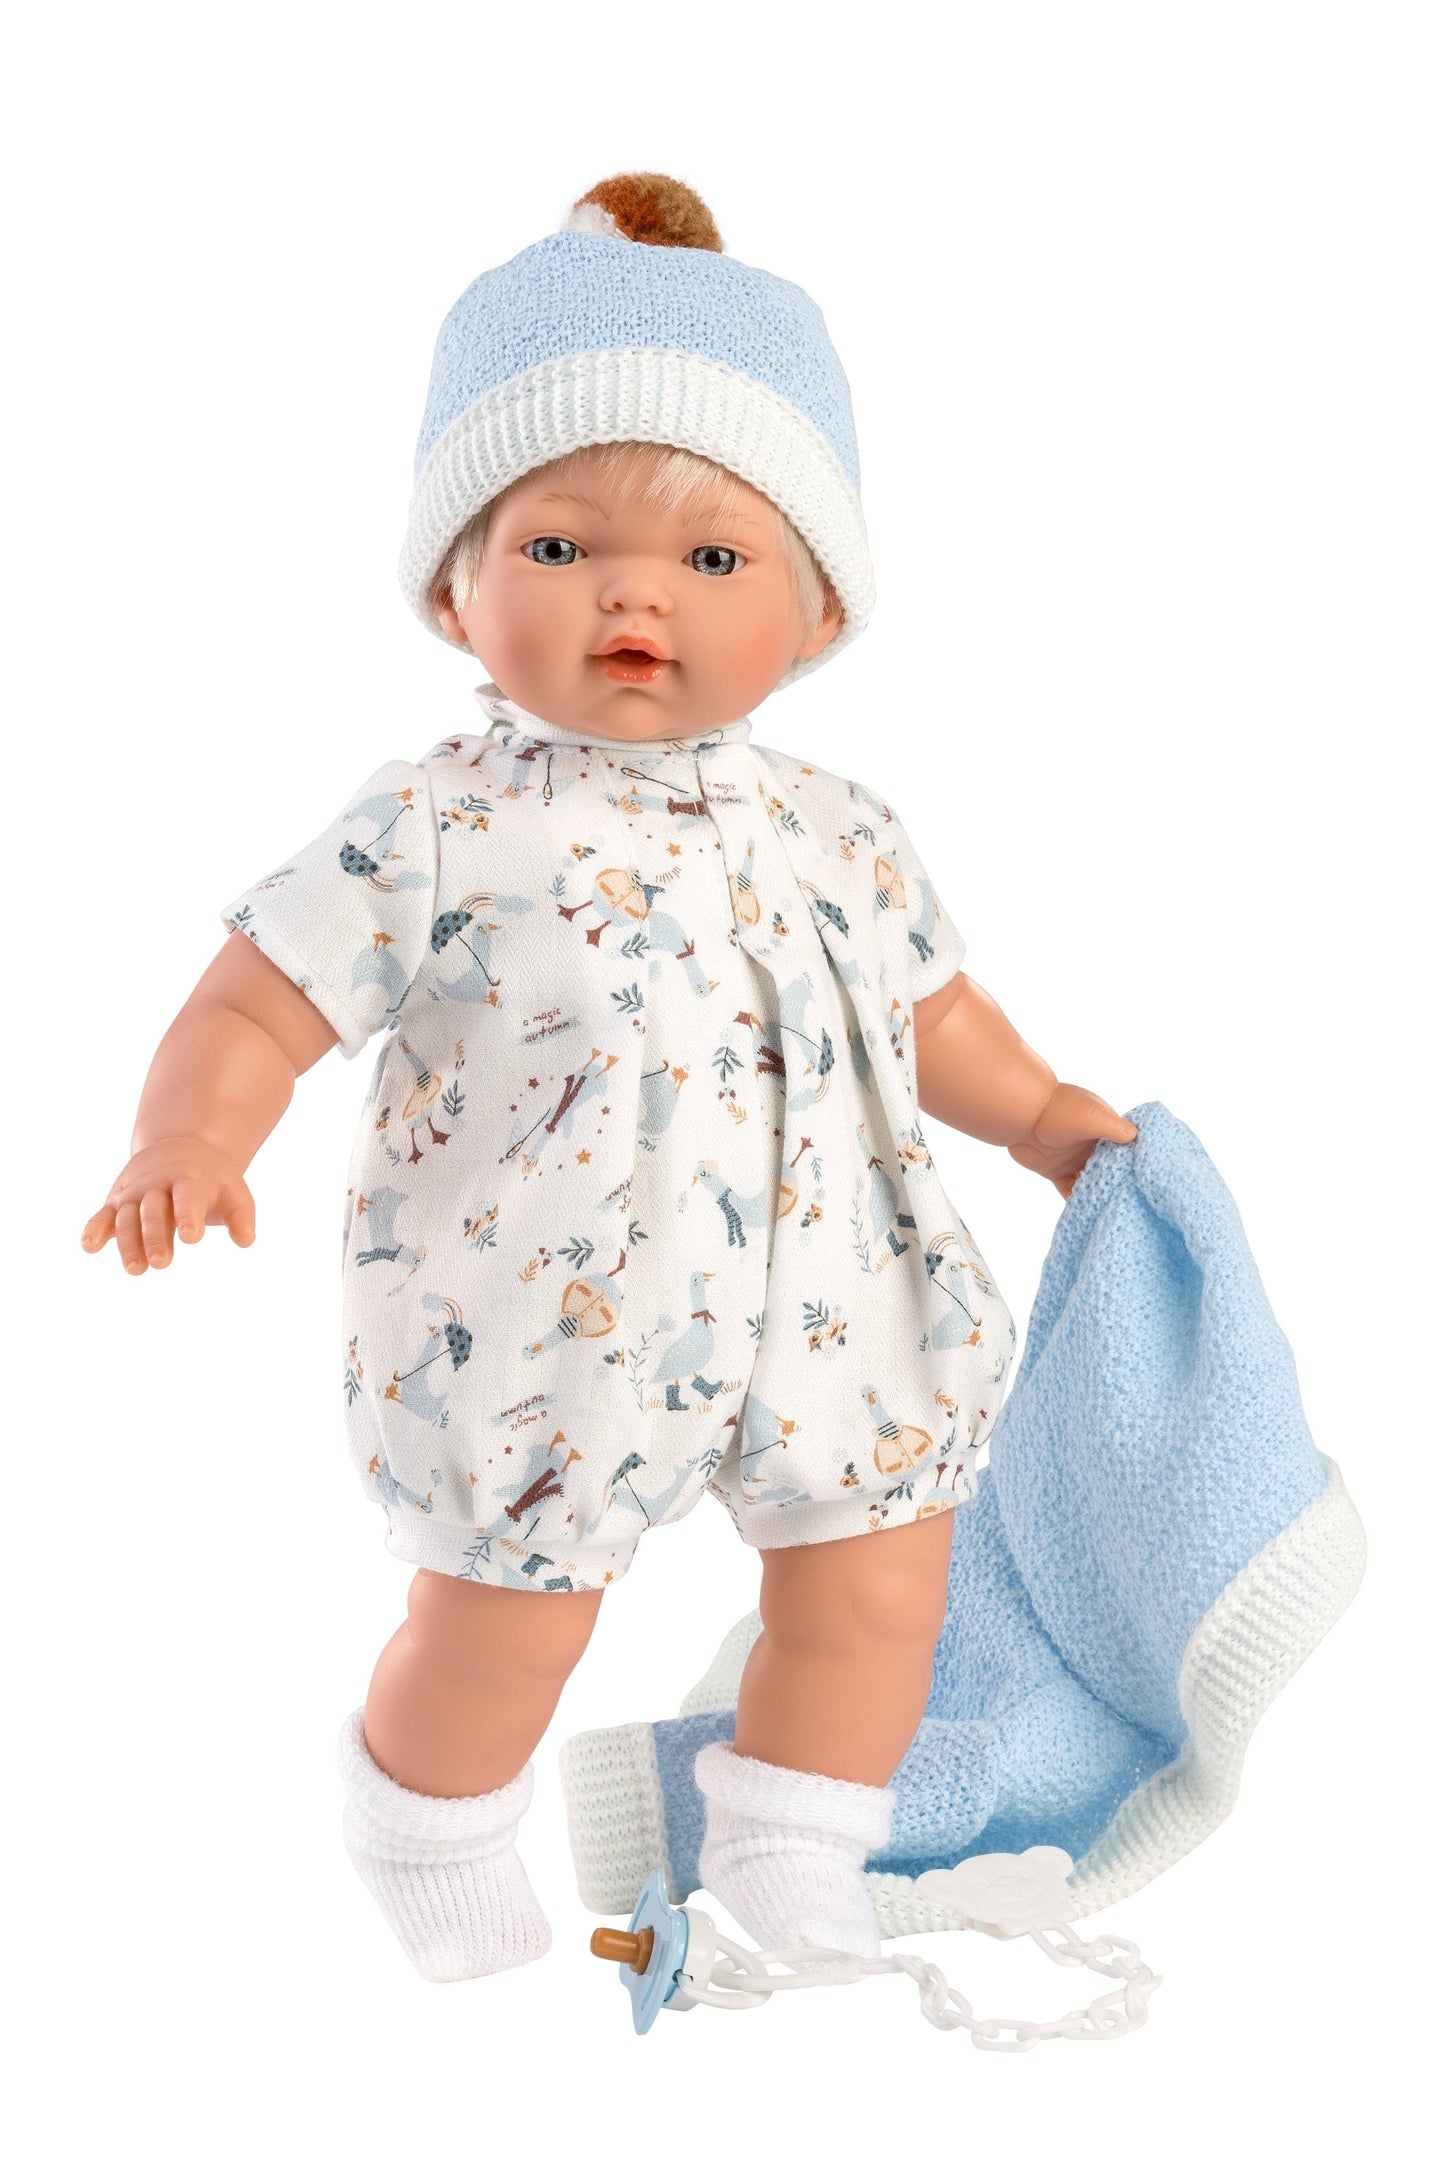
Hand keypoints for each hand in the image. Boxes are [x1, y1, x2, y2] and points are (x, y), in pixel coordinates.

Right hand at [81, 1137, 255, 1273]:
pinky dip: (95, 1229)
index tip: (192, 1237)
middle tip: (163, 1262)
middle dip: (156, 1236)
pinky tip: (89, 1246)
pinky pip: (103, 1216)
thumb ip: (241, 1215)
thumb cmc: (211, 1179)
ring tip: (135, 1268)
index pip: (187, 1197)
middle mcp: (158, 1185)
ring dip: (128, 1243)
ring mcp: (135, 1194)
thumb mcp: (233, 1190)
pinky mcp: (117, 1202)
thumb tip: (246, 1240)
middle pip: (154, 1212)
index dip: (188, 1215)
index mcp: (189, 1179)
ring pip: (128, 1218)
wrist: (179, 1147)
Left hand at [1008, 1085, 1136, 1199]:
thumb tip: (1136, 1136)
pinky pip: (1070, 1189)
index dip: (1133, 1163)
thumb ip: (1114, 1127)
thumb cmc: (1057, 1110)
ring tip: (1115, 1211)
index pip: (1124, 1148)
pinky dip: (1078, 1200)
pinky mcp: (1056, 1171)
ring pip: (1091, 1180)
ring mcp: (1073, 1158)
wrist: (1019, 1117)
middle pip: (1109, 1167)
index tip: (1145, 1181)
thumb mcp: (1092, 1116)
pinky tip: (1088, 1213)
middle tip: (1133, 1202)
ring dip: (1099, 1192)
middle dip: (1118, 1182)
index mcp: (1102, 1128)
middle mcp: (1090, 1144)